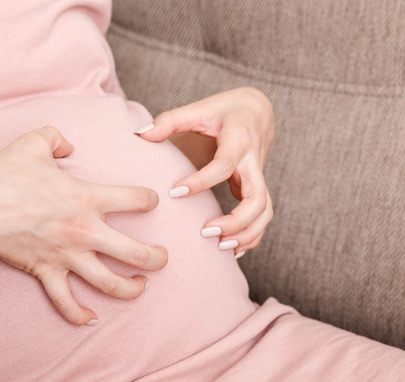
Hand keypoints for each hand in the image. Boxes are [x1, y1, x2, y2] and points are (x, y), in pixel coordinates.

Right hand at [0, 127, 168, 325]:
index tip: (150, 201)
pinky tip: (91, 320)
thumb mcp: (33, 142)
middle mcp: (85, 230)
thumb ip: (56, 137)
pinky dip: (79, 315)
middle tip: (162, 257)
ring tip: (142, 287)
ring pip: (110, 283)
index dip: (150, 199)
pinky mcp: (47, 272)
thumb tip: (67, 145)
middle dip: (157, 258)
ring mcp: (67, 256)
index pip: (137, 200)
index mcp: (89, 197)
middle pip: (136, 253)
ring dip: (132, 288)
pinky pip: (66, 302)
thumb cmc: (4, 174)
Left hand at [136, 87, 273, 256]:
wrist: (256, 110)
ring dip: (246, 233)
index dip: (201, 181)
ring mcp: (258, 177)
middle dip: (235, 221)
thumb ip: (170, 121)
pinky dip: (251, 236)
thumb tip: (140, 133)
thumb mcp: (199, 109)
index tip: (175, 192)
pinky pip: (262, 217)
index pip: (223, 165)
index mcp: (238, 141)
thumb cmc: (224, 110)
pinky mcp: (258, 188)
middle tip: (205, 232)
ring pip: (265, 212)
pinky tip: (231, 250)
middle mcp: (253, 162)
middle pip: (257, 199)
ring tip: (219, 247)